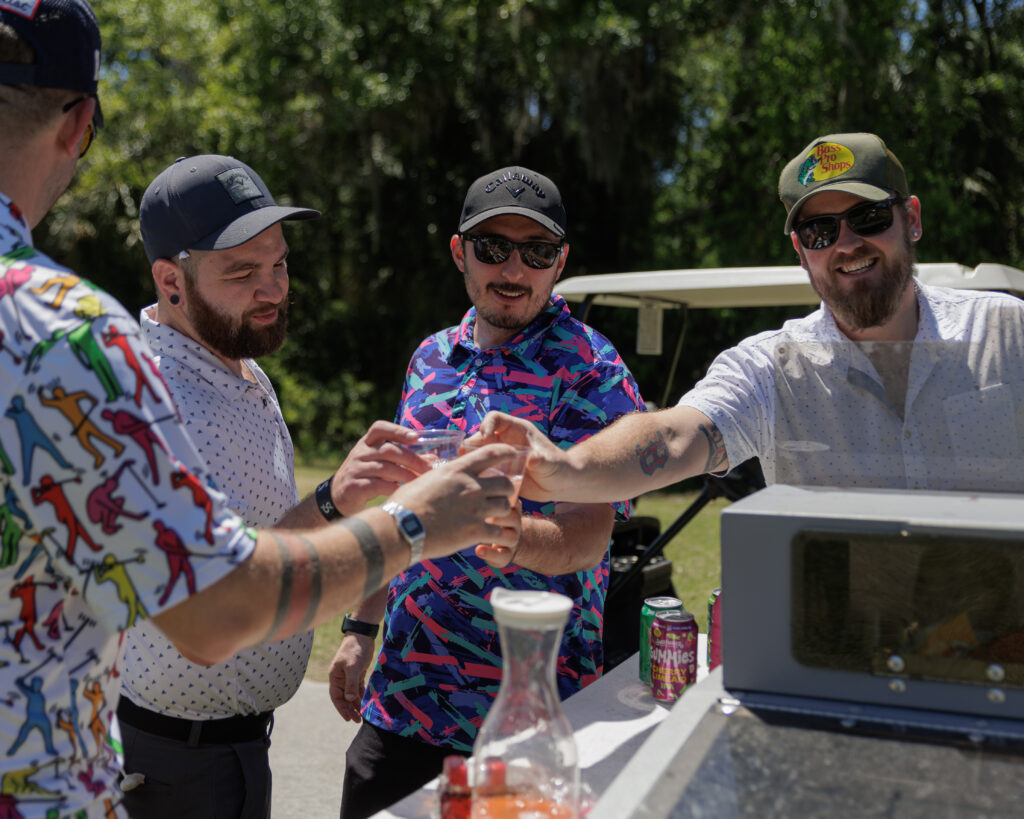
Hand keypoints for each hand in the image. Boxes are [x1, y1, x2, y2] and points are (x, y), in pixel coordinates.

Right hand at [328, 633, 375, 721]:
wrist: (362, 635)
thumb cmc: (355, 649)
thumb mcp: (352, 667)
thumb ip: (350, 683)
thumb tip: (348, 699)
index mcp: (335, 677)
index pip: (336, 697)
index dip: (341, 708)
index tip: (348, 719)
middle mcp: (340, 678)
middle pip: (344, 698)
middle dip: (350, 709)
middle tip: (357, 721)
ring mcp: (349, 676)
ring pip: (351, 694)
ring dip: (356, 704)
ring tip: (362, 716)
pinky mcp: (358, 673)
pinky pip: (358, 688)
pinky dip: (361, 696)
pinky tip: (366, 703)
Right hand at [331, 421, 429, 515]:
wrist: (337, 496)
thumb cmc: (366, 476)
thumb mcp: (380, 463)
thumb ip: (403, 458)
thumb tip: (434, 458)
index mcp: (367, 443)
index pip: (379, 428)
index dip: (398, 431)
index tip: (416, 437)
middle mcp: (360, 453)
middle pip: (389, 451)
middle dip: (412, 459)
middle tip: (429, 469)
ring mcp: (355, 469)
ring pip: (384, 469)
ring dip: (406, 475)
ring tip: (420, 483)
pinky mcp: (354, 486)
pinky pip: (376, 485)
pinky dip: (392, 488)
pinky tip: (402, 492)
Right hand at [389, 443, 521, 560]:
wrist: (401, 529)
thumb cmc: (405, 504)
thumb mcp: (424, 480)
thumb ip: (441, 478)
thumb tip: (440, 477)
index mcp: (457, 471)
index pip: (490, 454)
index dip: (505, 451)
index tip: (513, 452)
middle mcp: (471, 487)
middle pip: (506, 483)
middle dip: (507, 490)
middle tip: (502, 495)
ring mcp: (475, 509)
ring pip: (506, 507)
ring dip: (503, 512)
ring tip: (495, 517)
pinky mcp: (475, 531)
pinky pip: (499, 531)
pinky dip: (497, 535)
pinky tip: (489, 537)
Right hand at [468, 412, 565, 502]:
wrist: (561, 485)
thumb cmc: (559, 468)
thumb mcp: (550, 463)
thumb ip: (541, 461)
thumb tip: (533, 460)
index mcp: (516, 430)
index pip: (494, 418)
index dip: (486, 425)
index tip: (486, 439)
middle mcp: (505, 441)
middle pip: (480, 436)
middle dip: (472, 445)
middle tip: (470, 459)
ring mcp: (500, 457)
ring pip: (477, 453)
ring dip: (470, 460)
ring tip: (468, 471)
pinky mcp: (498, 471)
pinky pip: (481, 469)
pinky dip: (475, 474)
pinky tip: (475, 483)